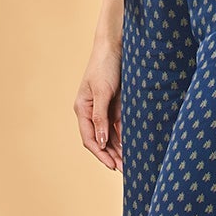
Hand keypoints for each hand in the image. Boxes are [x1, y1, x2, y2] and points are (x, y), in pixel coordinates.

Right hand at [74, 38, 123, 169]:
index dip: (100, 154)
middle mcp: (92, 112)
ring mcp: (104, 109)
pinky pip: (119, 126)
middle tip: (125, 170)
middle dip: (112, 156)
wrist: (116, 45)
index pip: (90, 138)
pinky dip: (125, 137)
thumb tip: (101, 141)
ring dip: (119, 150)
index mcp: (82, 109)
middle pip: (100, 140)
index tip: (112, 165)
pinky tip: (133, 147)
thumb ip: (100, 117)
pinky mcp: (116, 105)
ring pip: (110, 136)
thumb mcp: (102, 91)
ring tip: (131, 163)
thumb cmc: (105, 65)